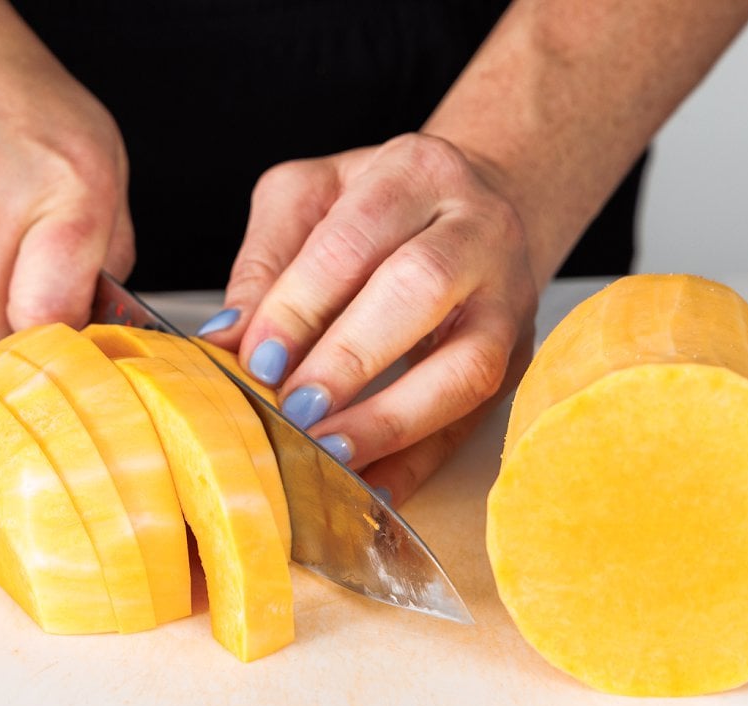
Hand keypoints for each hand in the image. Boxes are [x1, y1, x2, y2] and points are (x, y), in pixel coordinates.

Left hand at [200, 133, 537, 502]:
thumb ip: (266, 260)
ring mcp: (509, 300)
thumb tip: (229, 338)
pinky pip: (474, 421)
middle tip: (294, 408)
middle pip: (420, 289)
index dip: (301, 305)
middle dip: (349, 358)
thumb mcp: (309, 198)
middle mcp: (478, 229)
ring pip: (468, 366)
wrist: (474, 205)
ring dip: (392, 420)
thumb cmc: (381, 203)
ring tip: (329, 453)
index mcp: (417, 173)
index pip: (354, 239)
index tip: (256, 359)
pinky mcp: (518, 359)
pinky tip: (373, 491)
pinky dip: (421, 462)